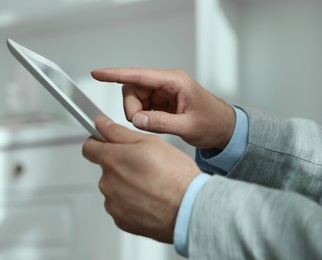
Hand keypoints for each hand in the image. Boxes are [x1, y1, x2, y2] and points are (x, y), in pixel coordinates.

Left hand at [82, 116, 200, 242]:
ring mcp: (113, 203)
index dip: (98, 142)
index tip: (107, 143)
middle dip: (120, 165)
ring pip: (114, 188)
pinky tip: (150, 199)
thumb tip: (101, 124)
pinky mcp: (121, 220)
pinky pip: (121, 206)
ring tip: (151, 185)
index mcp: (112, 160)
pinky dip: (132, 203)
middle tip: (145, 166)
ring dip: (126, 185)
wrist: (189, 208)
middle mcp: (107, 183)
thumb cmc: (175, 176)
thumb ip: (119, 132)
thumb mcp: (149, 142)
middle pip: (106, 169)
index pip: (89, 147)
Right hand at [91, 68, 234, 149]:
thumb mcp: (188, 126)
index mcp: (175, 81)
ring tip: (153, 124)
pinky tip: (154, 122)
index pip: (139, 75)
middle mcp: (166, 83)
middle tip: (141, 123)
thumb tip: (138, 120)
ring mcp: (163, 92)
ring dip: (137, 113)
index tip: (98, 74)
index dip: (116, 74)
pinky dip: (142, 116)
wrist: (223, 128)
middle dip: (131, 107)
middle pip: (133, 88)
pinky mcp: (161, 101)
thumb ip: (161, 123)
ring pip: (135, 98)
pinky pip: (142, 105)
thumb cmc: (212, 122)